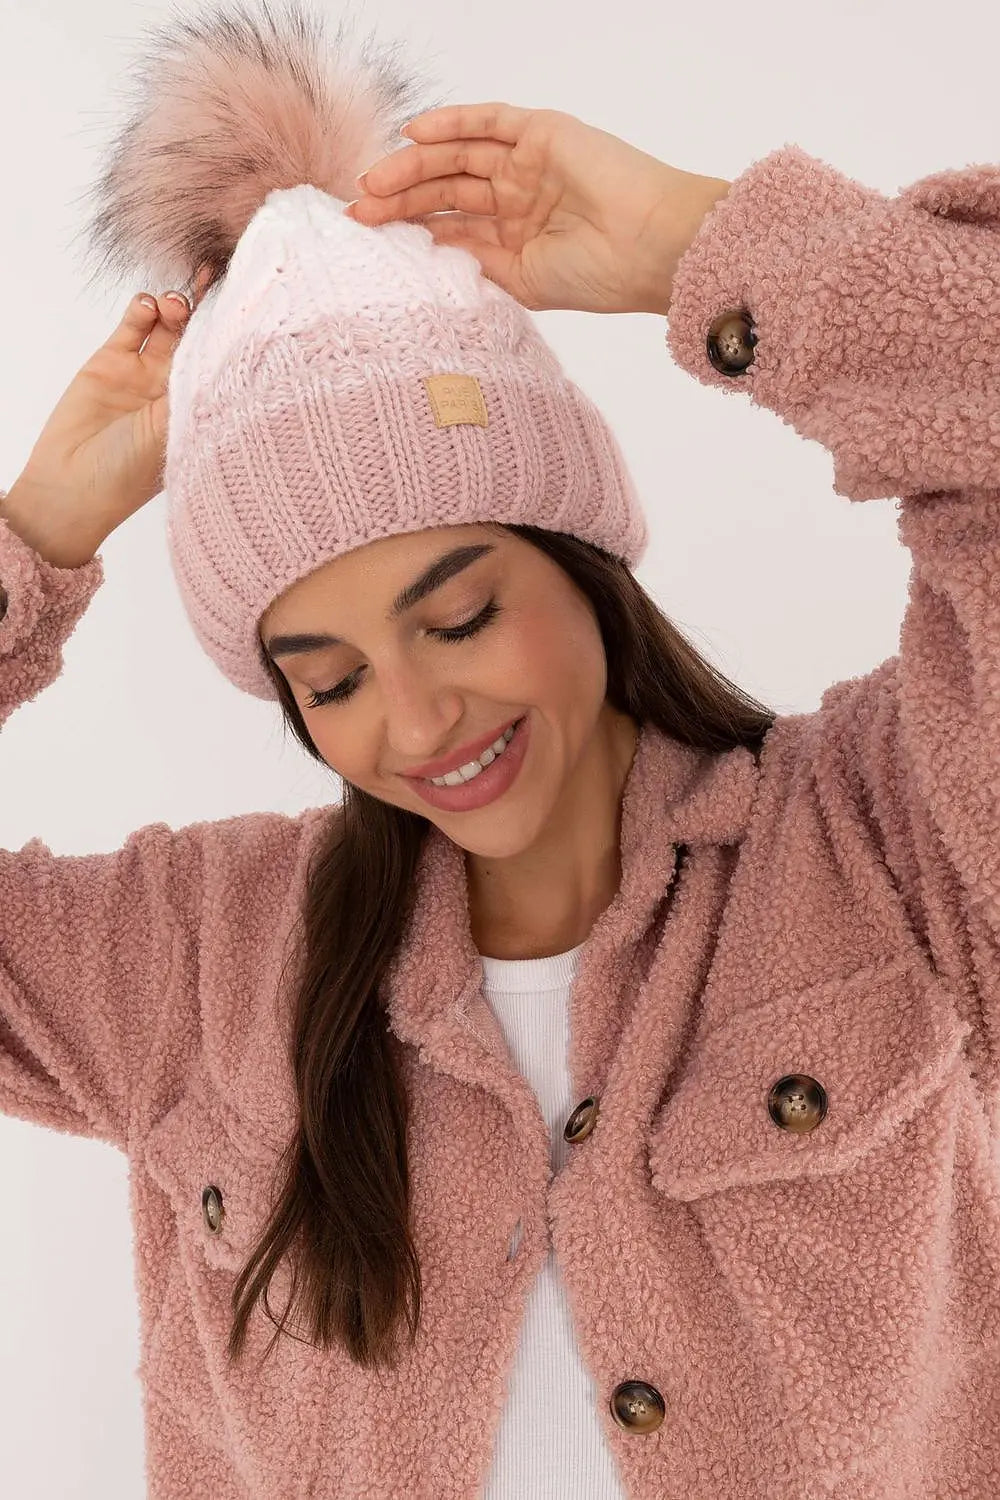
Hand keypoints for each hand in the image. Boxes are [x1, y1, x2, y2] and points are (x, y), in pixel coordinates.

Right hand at [7, 266, 213, 565]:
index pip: (222, 363)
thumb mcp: (174, 435)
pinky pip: (133, 326)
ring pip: (167, 326)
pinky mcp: (111, 362)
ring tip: (175, 303)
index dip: (231, 335)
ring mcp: (144, 373)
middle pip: (198, 338)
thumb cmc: (130, 476)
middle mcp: (176, 388)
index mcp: (201, 408)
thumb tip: (230, 359)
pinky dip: (142, 309)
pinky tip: (148, 304)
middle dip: (207, 310)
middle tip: (214, 285)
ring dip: (175, 307)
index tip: (247, 305)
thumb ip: (196, 394)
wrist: (73, 485)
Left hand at [346, 102, 730, 316]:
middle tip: (359, 209)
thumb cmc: (601, 276)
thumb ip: (477, 263)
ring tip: (374, 182)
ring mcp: (530, 164)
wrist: (651, 249)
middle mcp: (518, 198)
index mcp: (515, 239)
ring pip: (458, 156)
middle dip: (400, 198)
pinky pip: (488, 121)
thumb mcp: (523, 281)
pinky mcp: (543, 133)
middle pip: (445, 189)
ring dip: (414, 165)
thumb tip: (425, 251)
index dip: (407, 228)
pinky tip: (414, 134)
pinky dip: (451, 122)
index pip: (449, 225)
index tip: (366, 237)